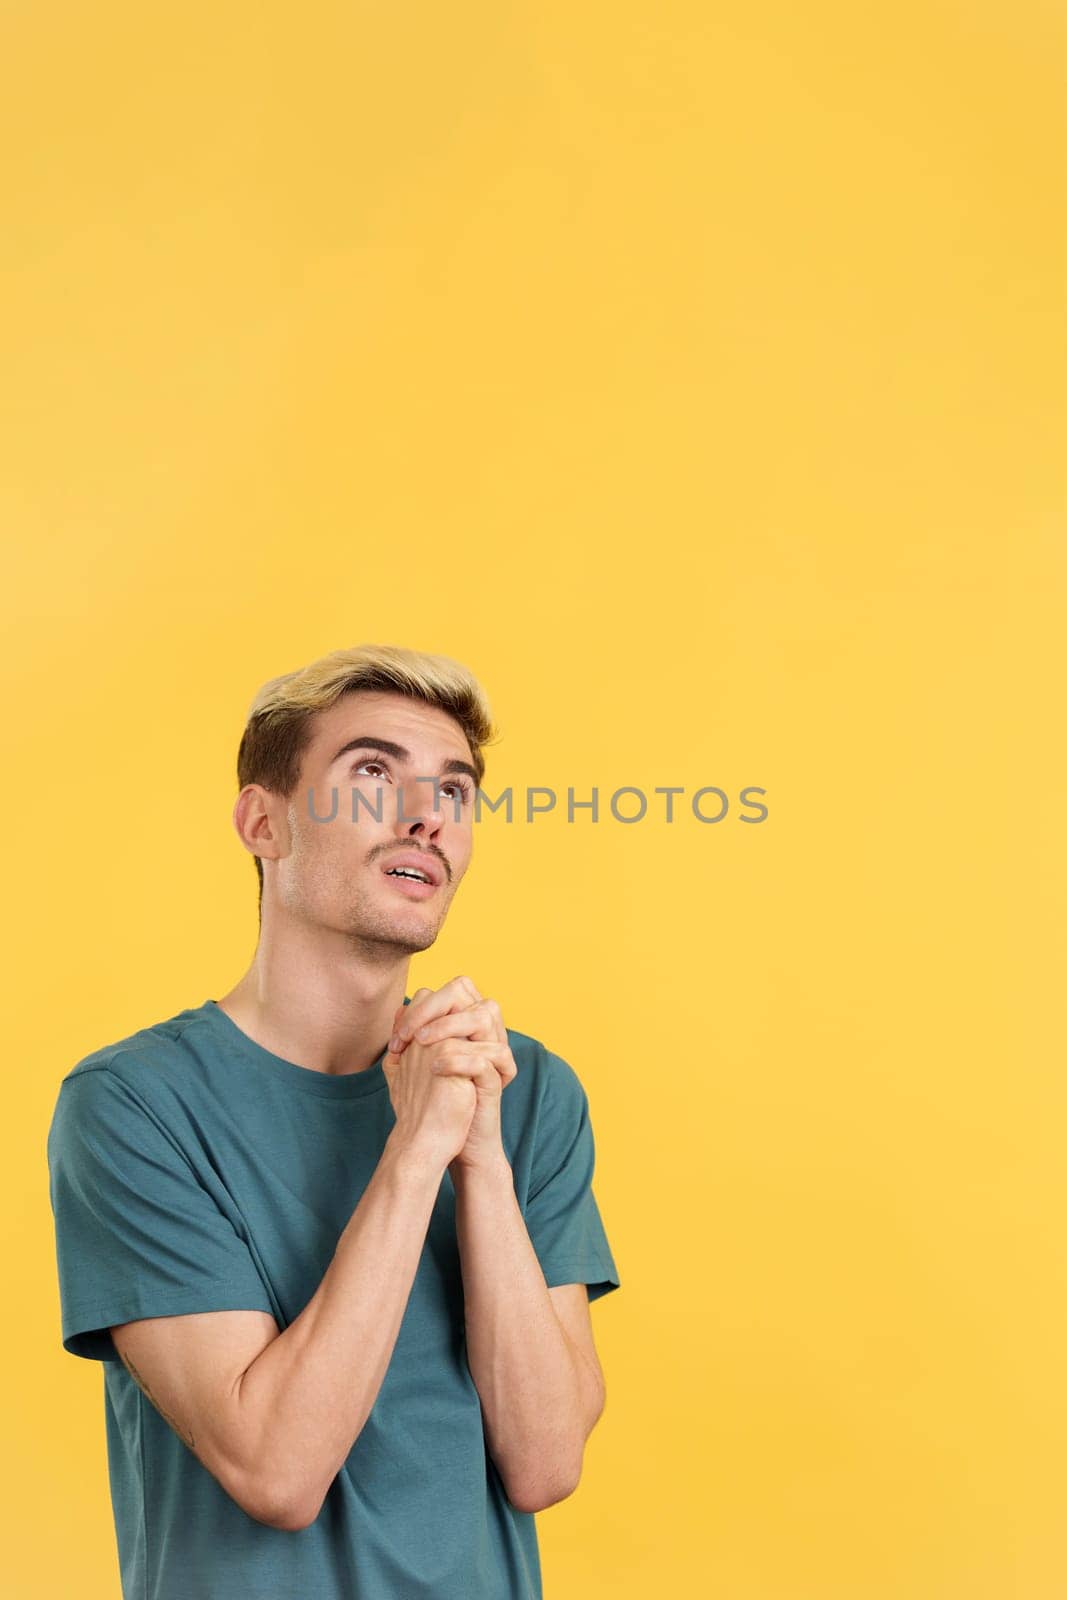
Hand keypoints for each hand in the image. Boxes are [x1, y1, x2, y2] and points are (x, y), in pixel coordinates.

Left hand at [389, 976, 516, 1176]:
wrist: (446, 1140)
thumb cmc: (433, 1100)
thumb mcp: (417, 1065)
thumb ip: (410, 1036)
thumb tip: (398, 1009)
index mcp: (470, 1028)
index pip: (456, 990)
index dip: (428, 1001)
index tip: (401, 1030)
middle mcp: (486, 1036)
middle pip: (474, 996)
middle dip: (437, 1007)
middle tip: (410, 1033)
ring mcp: (494, 1056)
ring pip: (485, 1017)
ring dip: (448, 1026)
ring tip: (420, 1043)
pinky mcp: (497, 1080)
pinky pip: (486, 1057)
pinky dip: (457, 1058)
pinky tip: (433, 1068)